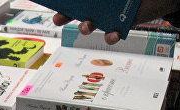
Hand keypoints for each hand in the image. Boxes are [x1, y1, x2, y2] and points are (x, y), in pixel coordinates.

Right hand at [53, 0, 179, 44]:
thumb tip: (97, 1)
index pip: (78, 0)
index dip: (64, 4)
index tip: (55, 7)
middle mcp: (103, 3)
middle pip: (79, 10)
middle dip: (66, 16)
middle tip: (59, 19)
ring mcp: (112, 14)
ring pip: (93, 24)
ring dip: (85, 27)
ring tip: (87, 25)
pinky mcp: (123, 25)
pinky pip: (112, 35)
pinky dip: (111, 36)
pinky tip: (113, 33)